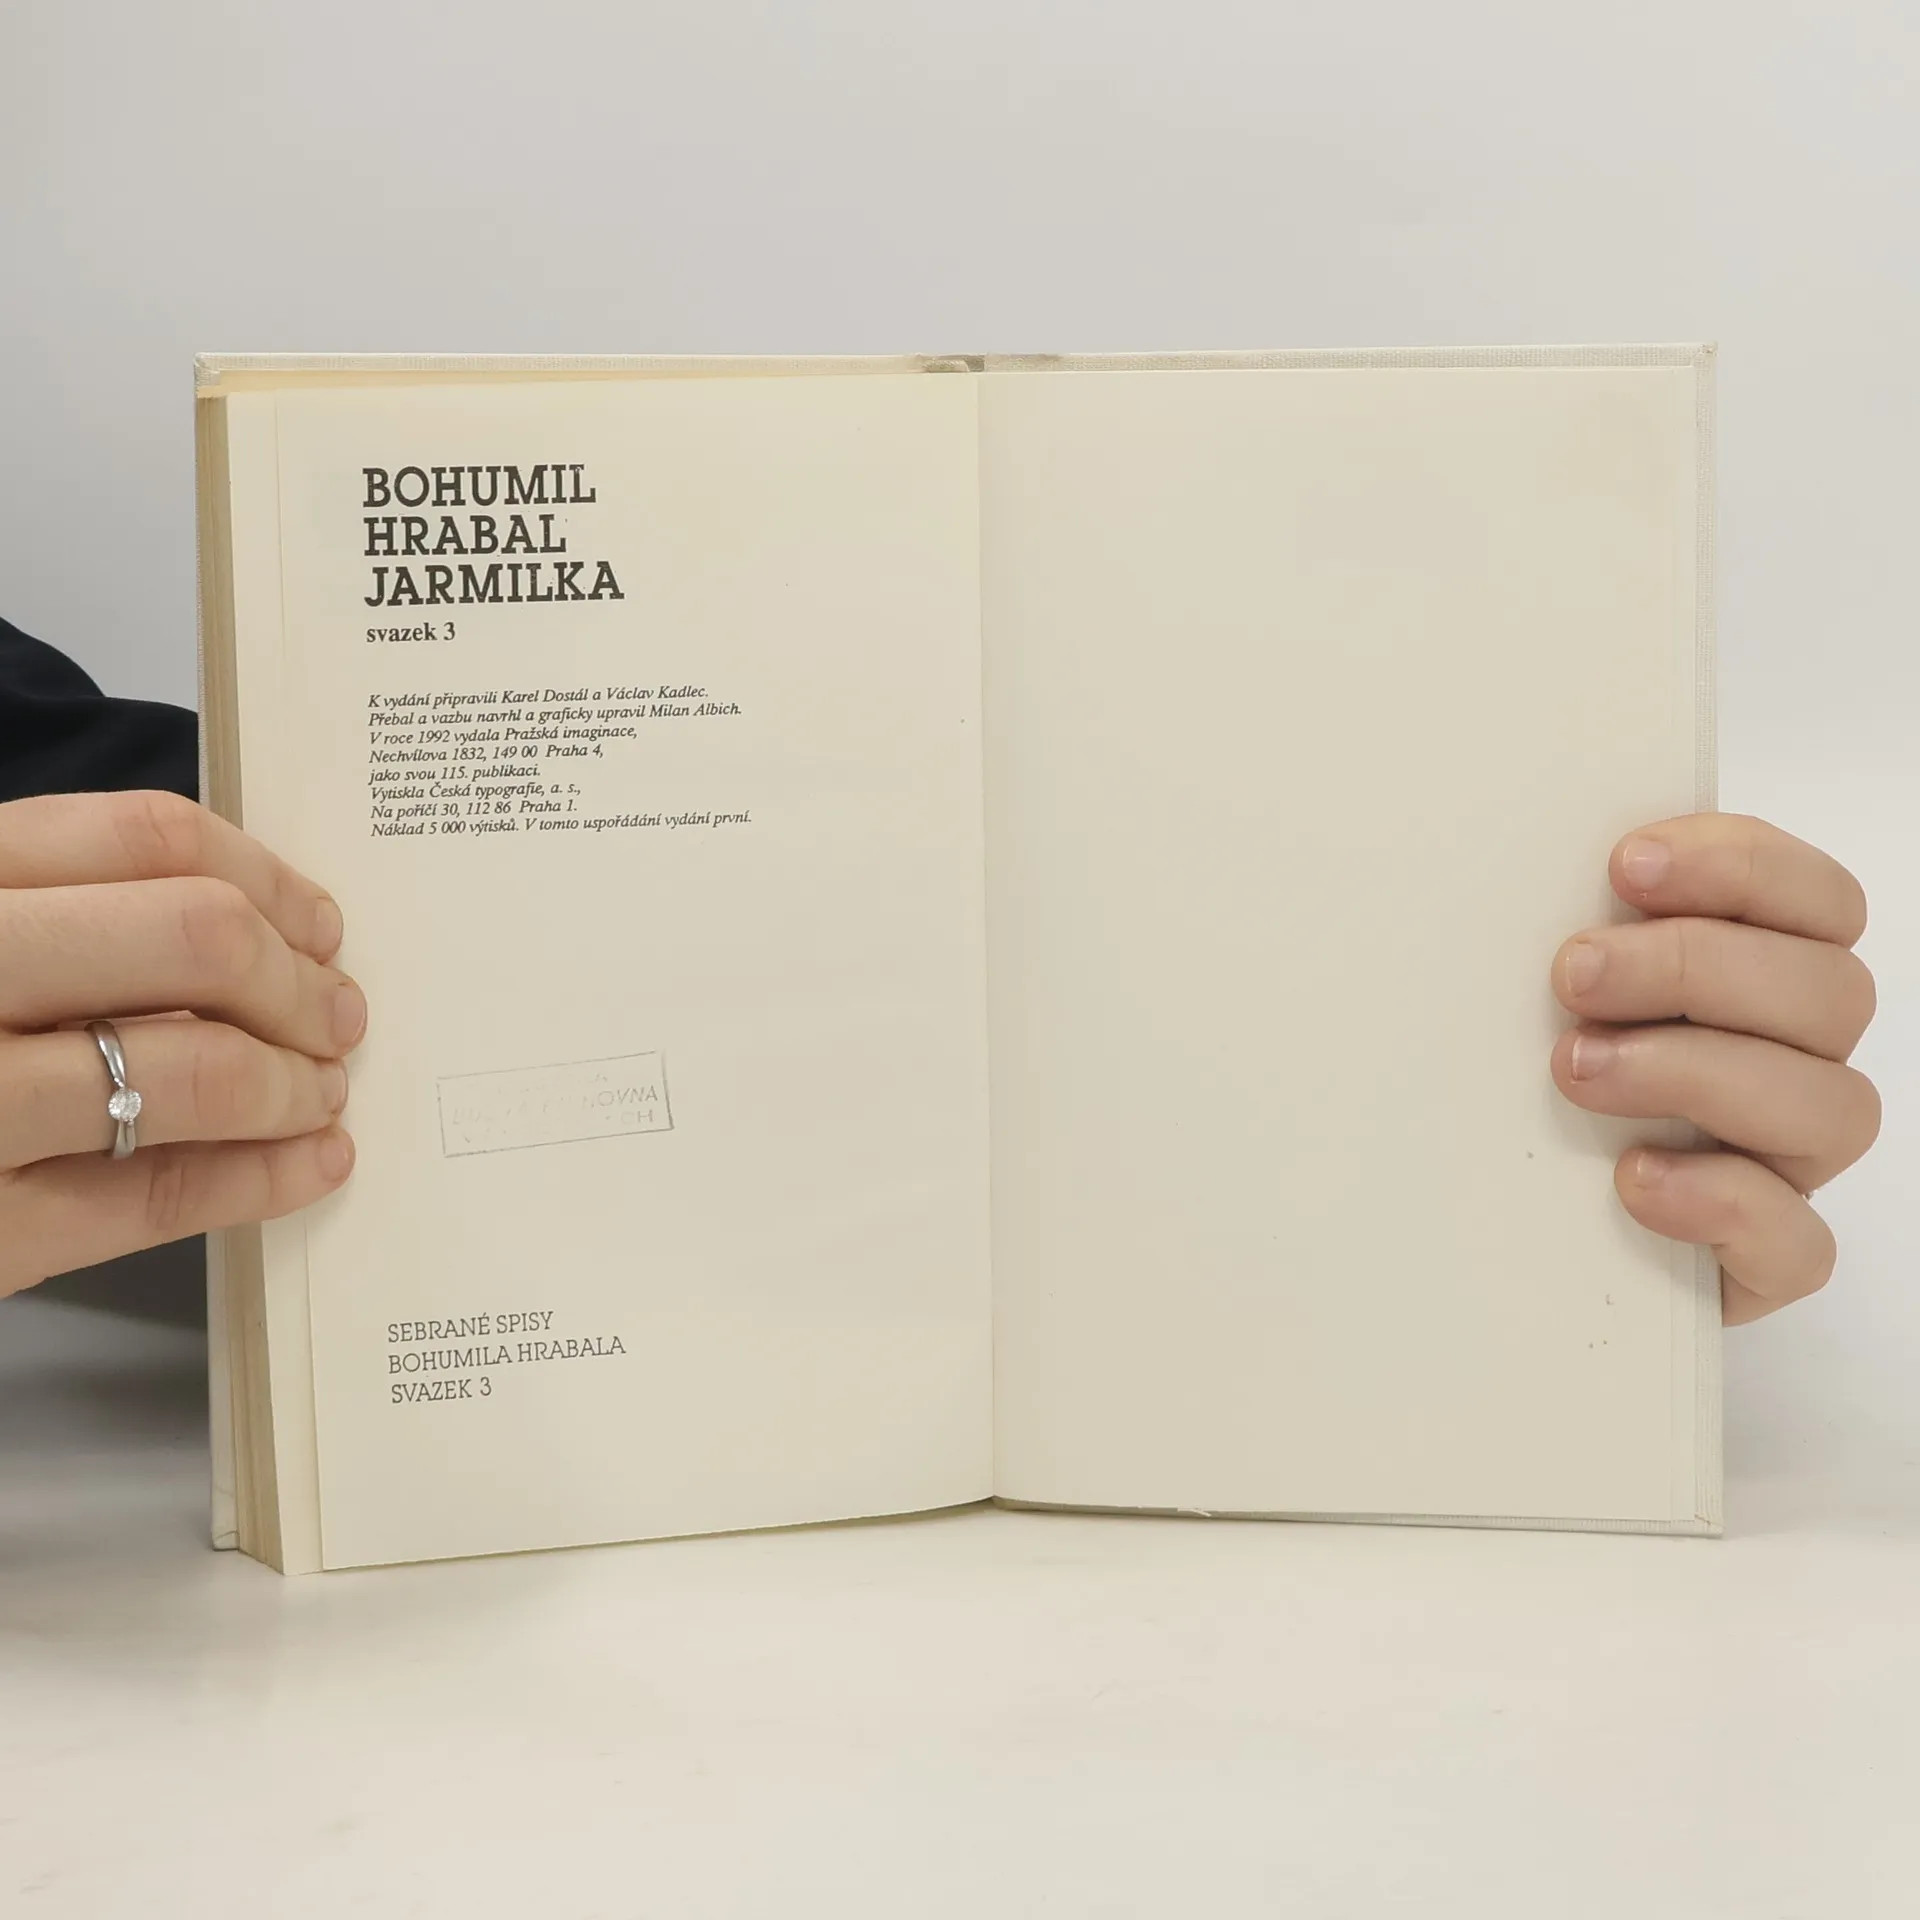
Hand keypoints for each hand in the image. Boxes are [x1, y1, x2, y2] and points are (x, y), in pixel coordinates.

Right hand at [0, 790, 363, 1299]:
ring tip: (324, 1091)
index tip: (320, 924)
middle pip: (192, 938)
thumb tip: (237, 930)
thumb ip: (47, 914)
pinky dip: (262, 1178)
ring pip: (191, 1071)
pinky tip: (313, 1164)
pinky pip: (153, 1196)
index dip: (266, 878)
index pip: (143, 838)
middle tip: (338, 1014)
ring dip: (295, 1082)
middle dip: (297, 981)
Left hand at [1551, 814, 1878, 1324]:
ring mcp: (1788, 1166)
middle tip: (1574, 974)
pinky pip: (1797, 1244)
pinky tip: (1632, 1178)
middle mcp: (1797, 1064)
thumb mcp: (1536, 986)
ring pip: (1832, 1107)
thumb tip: (1518, 860)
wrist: (1495, 1223)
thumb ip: (1574, 924)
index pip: (1819, 900)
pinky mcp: (1762, 1263)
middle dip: (1692, 967)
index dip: (1741, 868)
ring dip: (1697, 1072)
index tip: (1625, 865)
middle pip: (1830, 994)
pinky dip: (1721, 1202)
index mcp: (1767, 975)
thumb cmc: (1521, 1073)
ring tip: (1579, 1068)